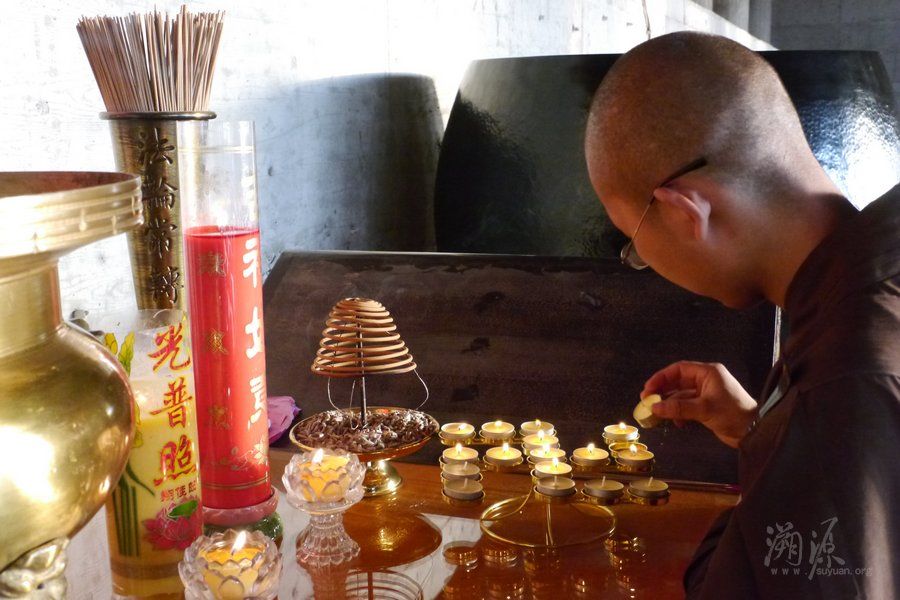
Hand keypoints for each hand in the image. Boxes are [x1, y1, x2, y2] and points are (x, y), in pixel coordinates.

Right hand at [642, 361, 757, 447]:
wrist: (754, 432)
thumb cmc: (732, 413)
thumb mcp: (704, 409)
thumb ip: (678, 407)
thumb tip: (654, 408)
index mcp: (708, 373)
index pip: (679, 370)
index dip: (661, 377)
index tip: (648, 389)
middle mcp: (706, 381)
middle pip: (678, 382)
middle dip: (662, 392)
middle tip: (647, 401)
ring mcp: (706, 395)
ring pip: (681, 396)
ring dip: (669, 405)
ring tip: (657, 414)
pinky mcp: (707, 408)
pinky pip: (687, 407)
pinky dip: (679, 414)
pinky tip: (675, 423)